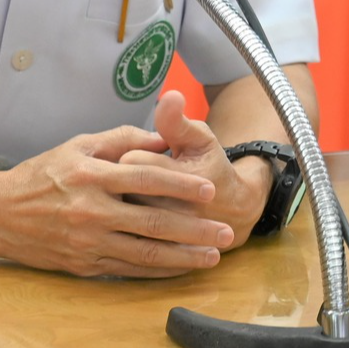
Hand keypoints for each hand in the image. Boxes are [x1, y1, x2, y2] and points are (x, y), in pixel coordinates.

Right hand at [0, 124, 234, 278]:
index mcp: (91, 176)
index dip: (181, 185)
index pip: (146, 179)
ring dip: (183, 257)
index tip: (211, 190)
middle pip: (153, 222)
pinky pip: (129, 270)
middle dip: (194, 229)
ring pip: (145, 253)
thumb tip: (160, 136)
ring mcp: (88, 242)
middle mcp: (91, 211)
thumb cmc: (40, 174)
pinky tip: (180, 268)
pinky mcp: (85, 265)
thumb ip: (120, 139)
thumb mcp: (76, 146)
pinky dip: (158, 271)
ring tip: (212, 256)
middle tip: (226, 232)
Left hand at [119, 90, 271, 247]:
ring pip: (122, 216)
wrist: (233, 213)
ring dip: (116, 205)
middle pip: (124, 190)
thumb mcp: (200, 139)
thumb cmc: (211, 168)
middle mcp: (174, 210)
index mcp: (182, 179)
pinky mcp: (161, 251)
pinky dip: (120, 229)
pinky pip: (128, 240)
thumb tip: (169, 96)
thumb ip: (178, 121)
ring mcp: (166, 235)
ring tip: (122, 197)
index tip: (130, 154)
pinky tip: (121, 219)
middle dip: (118, 181)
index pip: (134, 163)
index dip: (127, 154)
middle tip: (123, 177)